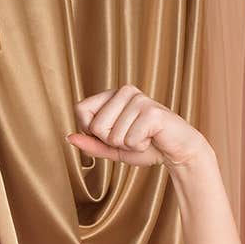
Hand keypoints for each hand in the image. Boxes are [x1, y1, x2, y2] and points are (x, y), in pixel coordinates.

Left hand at [65, 84, 211, 168]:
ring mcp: (139, 99)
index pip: (80, 109)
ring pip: (113, 135)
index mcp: (112, 95)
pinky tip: (151, 138)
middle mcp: (125, 91)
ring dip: (127, 145)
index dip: (90, 130)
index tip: (111, 133)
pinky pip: (130, 140)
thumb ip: (91, 144)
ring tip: (143, 137)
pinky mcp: (151, 111)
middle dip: (111, 141)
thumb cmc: (145, 146)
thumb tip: (68, 137)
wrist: (176, 151)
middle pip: (96, 126)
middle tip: (131, 137)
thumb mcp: (112, 148)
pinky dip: (139, 147)